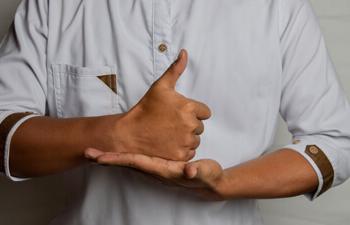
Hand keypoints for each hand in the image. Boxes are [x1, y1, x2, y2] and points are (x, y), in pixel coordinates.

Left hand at [85, 148, 225, 200]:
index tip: (98, 157)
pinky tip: (120, 147)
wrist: (210, 182)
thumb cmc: (207, 177)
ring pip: (130, 159)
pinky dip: (125, 153)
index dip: (116, 159)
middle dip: (106, 157)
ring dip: (113, 154)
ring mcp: (155, 166)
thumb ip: (197, 172)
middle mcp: (155, 168)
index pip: (135, 162)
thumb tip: (188, 170)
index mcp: (162, 169)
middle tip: (87, 151)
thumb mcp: (205, 173)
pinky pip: (138, 157)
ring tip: (97, 149)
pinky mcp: (159, 162)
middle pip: (126, 162)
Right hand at [114, 49, 210, 160]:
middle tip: (171, 123)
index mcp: (189, 108)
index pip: (205, 112)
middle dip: (189, 125)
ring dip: (186, 138)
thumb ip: (175, 69)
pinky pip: (190, 152)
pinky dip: (182, 150)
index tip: (179, 113)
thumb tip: (184, 53)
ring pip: (195, 140)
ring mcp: (185, 142)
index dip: (193, 112)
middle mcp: (190, 125)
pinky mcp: (180, 155)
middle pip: (200, 126)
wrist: (130, 133)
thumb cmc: (146, 109)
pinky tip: (169, 144)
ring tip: (169, 134)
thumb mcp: (160, 86)